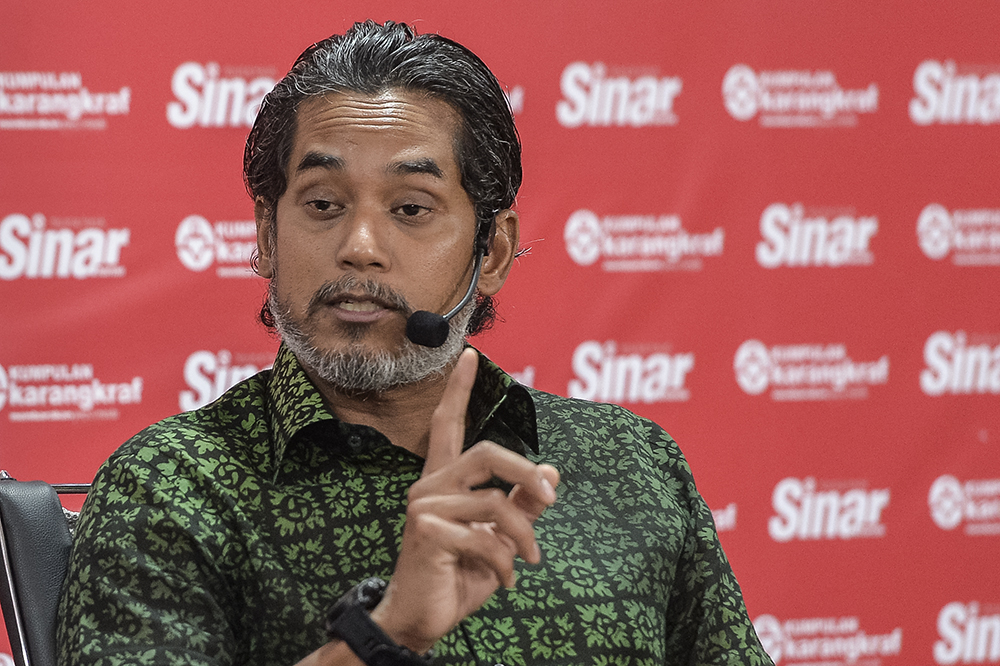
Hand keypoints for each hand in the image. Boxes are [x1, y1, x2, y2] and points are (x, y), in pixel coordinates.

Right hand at [370, 348, 559, 653]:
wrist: (420, 619)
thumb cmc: (456, 576)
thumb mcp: (499, 538)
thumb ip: (521, 504)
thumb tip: (551, 472)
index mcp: (443, 481)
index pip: (447, 424)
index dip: (459, 389)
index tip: (471, 355)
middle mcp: (429, 485)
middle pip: (488, 453)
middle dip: (526, 474)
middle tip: (552, 500)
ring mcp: (425, 506)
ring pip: (496, 503)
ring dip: (524, 537)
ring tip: (531, 561)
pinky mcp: (427, 530)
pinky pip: (486, 538)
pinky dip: (506, 563)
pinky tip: (507, 582)